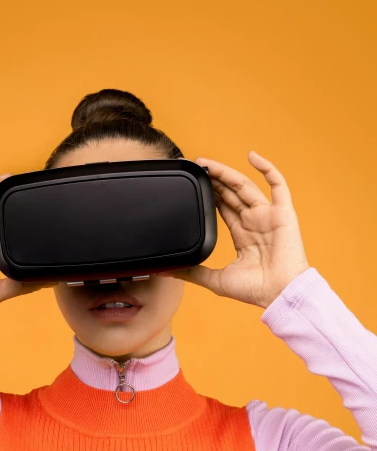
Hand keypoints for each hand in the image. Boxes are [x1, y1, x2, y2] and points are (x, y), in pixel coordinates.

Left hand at [157, 151, 310, 308]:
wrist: (280, 294)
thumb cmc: (255, 290)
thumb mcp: (216, 280)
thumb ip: (192, 273)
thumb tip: (166, 270)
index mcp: (242, 234)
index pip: (222, 206)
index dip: (209, 193)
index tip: (192, 183)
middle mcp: (254, 221)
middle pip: (230, 193)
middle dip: (212, 179)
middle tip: (193, 167)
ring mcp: (268, 215)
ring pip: (245, 185)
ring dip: (226, 172)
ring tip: (206, 162)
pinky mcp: (283, 213)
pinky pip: (278, 184)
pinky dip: (267, 168)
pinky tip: (251, 156)